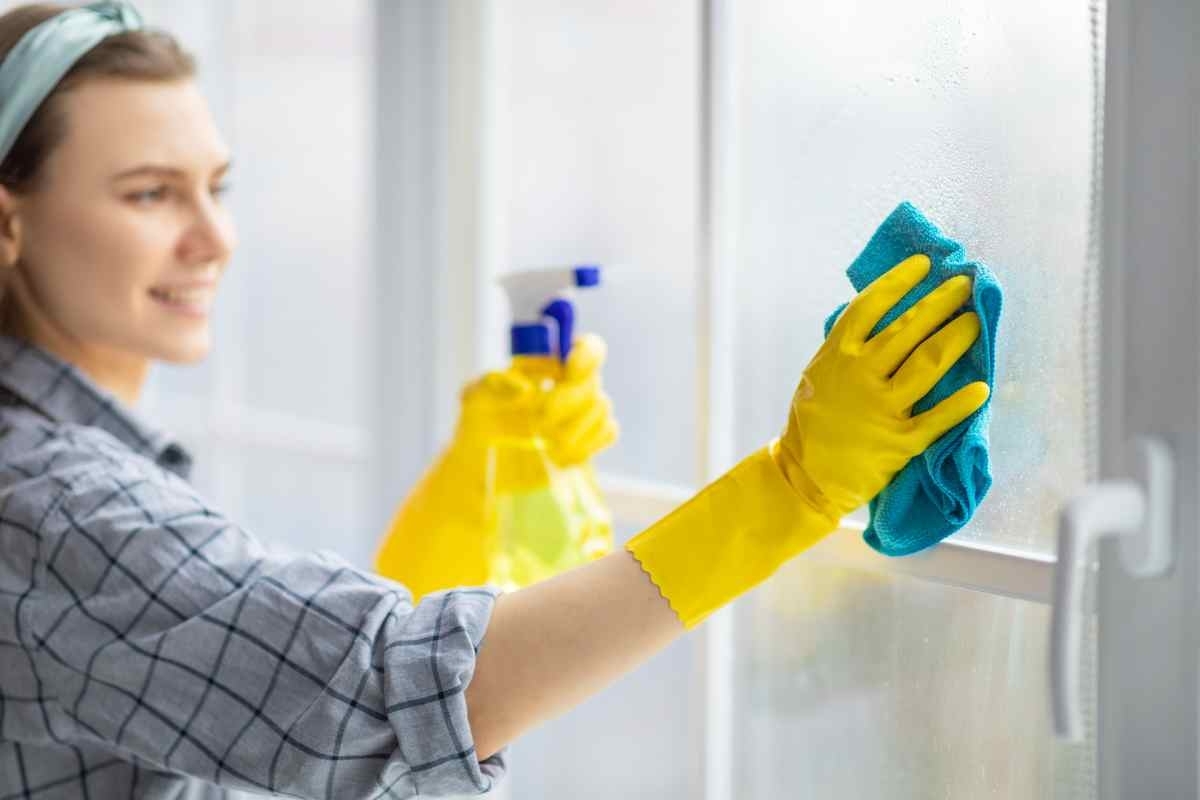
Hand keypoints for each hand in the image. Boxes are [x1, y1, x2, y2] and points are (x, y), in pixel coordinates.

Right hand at [773, 253, 989, 521]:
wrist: (804, 477)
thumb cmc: (811, 423)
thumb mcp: (817, 375)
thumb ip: (845, 348)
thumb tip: (878, 315)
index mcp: (837, 355)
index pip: (871, 306)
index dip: (898, 281)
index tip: (923, 265)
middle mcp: (860, 375)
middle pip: (908, 328)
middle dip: (940, 302)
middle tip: (964, 284)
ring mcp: (881, 408)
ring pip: (928, 363)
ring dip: (956, 338)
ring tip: (975, 321)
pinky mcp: (899, 441)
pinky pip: (937, 418)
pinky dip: (960, 403)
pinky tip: (982, 389)